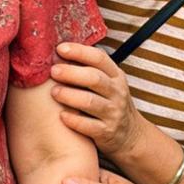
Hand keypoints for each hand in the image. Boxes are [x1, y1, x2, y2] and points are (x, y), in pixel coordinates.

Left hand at [51, 43, 146, 160]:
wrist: (130, 135)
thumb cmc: (109, 102)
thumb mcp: (107, 83)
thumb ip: (88, 69)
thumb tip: (58, 51)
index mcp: (115, 76)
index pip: (99, 58)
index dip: (79, 51)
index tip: (60, 49)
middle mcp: (116, 92)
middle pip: (94, 78)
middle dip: (71, 73)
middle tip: (53, 71)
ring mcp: (113, 113)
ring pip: (91, 102)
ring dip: (70, 96)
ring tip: (54, 92)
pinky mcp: (106, 132)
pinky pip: (89, 126)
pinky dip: (74, 120)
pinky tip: (62, 116)